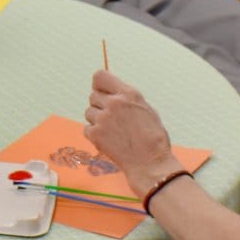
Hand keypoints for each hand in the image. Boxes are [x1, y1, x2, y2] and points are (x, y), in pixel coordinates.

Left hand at [84, 71, 184, 196]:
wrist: (150, 163)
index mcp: (128, 94)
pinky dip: (95, 134)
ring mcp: (102, 119)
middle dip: (100, 105)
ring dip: (97, 120)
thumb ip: (127, 98)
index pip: (100, 77)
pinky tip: (109, 140)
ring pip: (89, 112)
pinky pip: (87, 128)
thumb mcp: (146, 108)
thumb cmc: (152, 138)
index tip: (103, 92)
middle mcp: (113, 103)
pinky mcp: (95, 134)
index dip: (100, 85)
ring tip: (113, 131)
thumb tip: (112, 92)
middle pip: (93, 95)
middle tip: (113, 118)